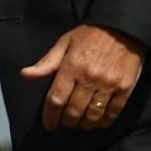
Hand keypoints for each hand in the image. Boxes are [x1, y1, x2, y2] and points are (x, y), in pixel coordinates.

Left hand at [21, 24, 146, 130]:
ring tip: (81, 123)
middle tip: (66, 123)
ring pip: (93, 115)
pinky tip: (99, 122)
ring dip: (85, 124)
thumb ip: (46, 63)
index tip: (49, 124)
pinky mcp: (125, 86)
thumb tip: (25, 75)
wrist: (124, 26)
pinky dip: (104, 121)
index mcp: (72, 67)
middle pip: (74, 111)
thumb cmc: (91, 34)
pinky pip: (113, 111)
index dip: (50, 116)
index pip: (56, 100)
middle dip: (67, 122)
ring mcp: (109, 83)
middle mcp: (90, 77)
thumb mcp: (65, 43)